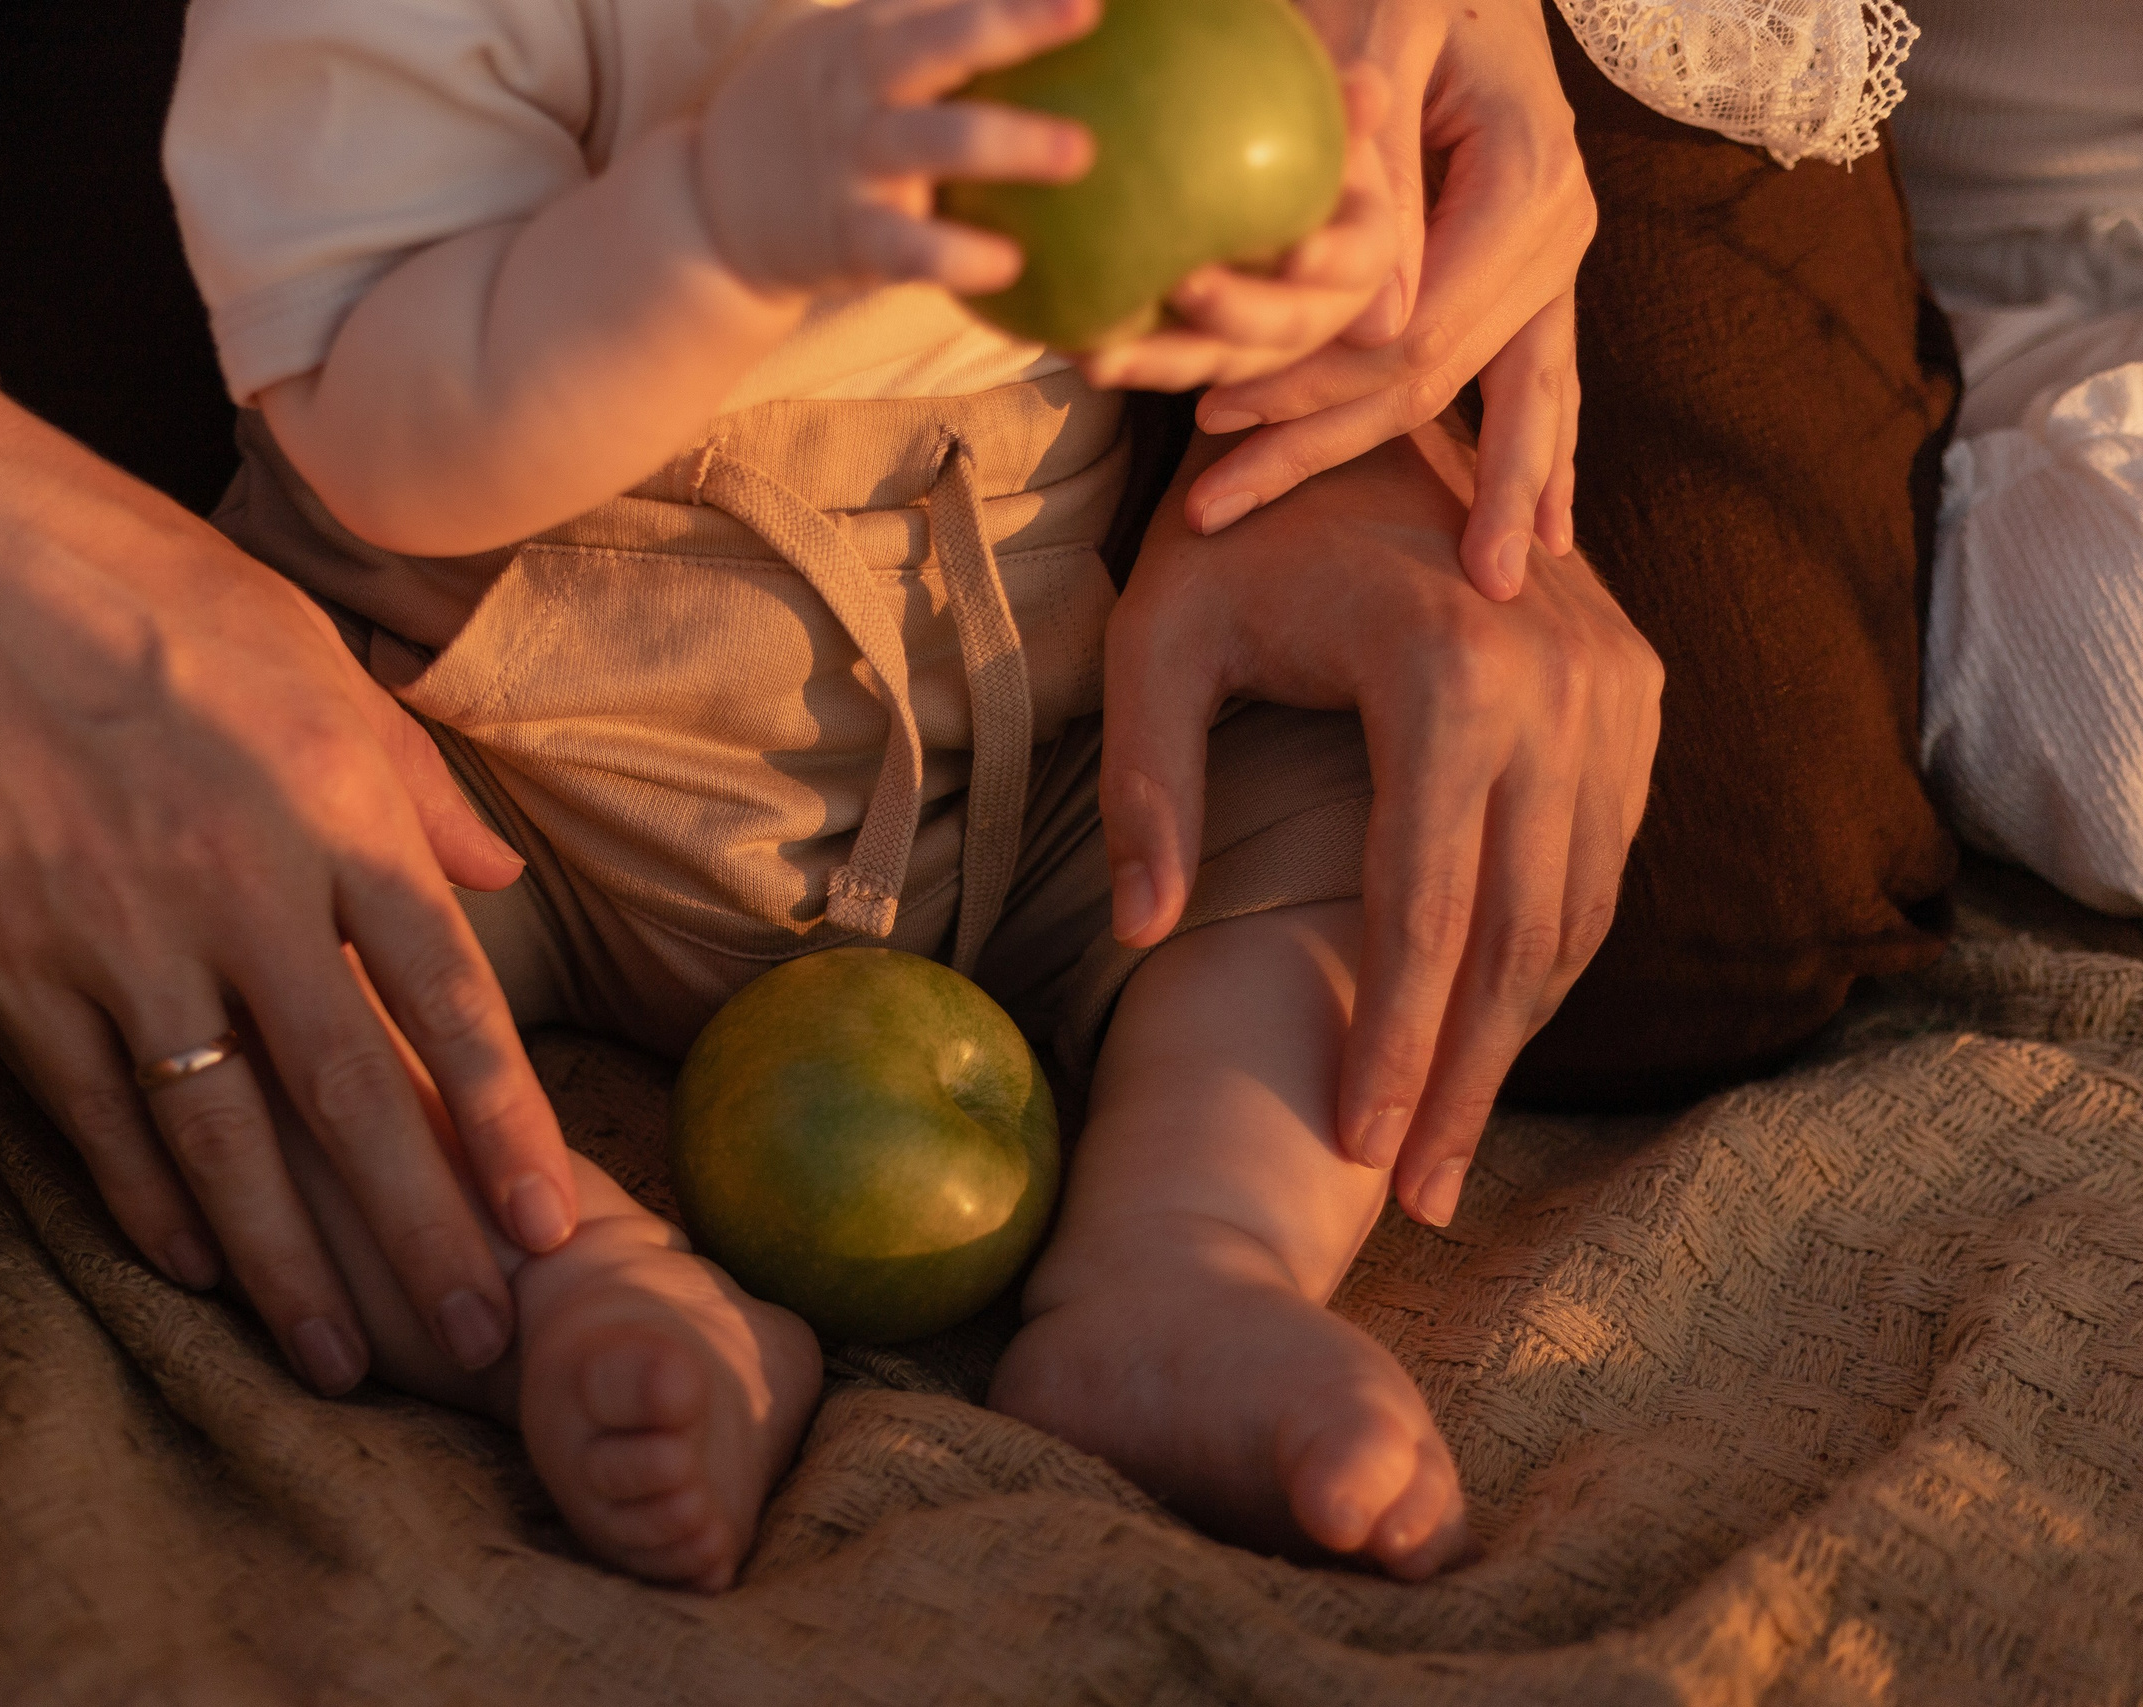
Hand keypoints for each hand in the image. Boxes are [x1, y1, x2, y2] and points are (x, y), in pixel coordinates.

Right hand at [0, 422, 577, 1394]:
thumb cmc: (145, 585)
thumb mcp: (314, 651)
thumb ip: (411, 778)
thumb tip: (497, 870)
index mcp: (335, 806)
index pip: (448, 998)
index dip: (503, 1124)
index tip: (550, 1227)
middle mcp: (242, 887)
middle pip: (351, 1094)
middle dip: (421, 1233)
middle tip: (477, 1342)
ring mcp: (120, 935)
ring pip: (222, 1135)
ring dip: (290, 1262)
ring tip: (346, 1357)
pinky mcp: (13, 961)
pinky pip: (94, 1111)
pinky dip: (147, 1198)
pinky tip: (197, 1269)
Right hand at [695, 0, 1100, 296]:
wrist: (712, 203)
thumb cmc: (825, 112)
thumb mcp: (860, 45)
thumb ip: (938, 21)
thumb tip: (1053, 2)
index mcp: (872, 32)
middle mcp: (863, 86)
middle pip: (938, 41)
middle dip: (1011, 22)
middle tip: (1083, 8)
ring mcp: (854, 160)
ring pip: (934, 141)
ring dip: (1008, 144)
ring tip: (1081, 153)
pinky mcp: (849, 237)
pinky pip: (909, 248)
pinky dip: (957, 256)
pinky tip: (1012, 265)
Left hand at [1075, 66, 1399, 402]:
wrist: (1251, 161)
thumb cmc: (1297, 127)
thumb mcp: (1327, 109)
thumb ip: (1346, 109)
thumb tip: (1364, 91)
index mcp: (1363, 247)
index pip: (1360, 260)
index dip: (1335, 263)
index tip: (1299, 253)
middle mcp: (1321, 306)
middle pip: (1288, 328)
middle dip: (1236, 316)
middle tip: (1185, 285)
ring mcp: (1262, 339)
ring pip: (1220, 363)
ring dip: (1162, 365)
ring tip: (1103, 356)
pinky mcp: (1209, 351)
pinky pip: (1167, 364)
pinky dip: (1125, 361)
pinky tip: (1073, 347)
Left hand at [1100, 420, 1659, 1225]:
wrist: (1367, 418)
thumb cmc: (1232, 535)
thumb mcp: (1155, 640)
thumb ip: (1144, 784)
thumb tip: (1141, 933)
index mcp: (1447, 667)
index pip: (1424, 911)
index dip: (1396, 1047)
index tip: (1362, 1153)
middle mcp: (1561, 677)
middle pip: (1518, 936)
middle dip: (1466, 1080)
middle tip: (1418, 1199)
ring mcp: (1615, 682)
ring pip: (1578, 911)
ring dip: (1517, 1039)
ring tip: (1451, 1149)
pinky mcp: (1633, 690)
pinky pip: (1602, 859)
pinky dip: (1549, 955)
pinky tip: (1491, 1033)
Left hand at [1174, 0, 1593, 600]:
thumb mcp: (1379, 27)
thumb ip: (1381, 170)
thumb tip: (1378, 329)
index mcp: (1525, 186)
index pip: (1414, 335)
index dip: (1311, 390)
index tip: (1211, 424)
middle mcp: (1555, 235)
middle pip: (1436, 383)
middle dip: (1326, 448)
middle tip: (1214, 506)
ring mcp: (1553, 262)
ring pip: (1494, 404)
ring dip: (1440, 492)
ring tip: (1390, 564)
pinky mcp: (1532, 273)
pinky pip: (1530, 386)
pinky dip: (1526, 461)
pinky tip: (1532, 541)